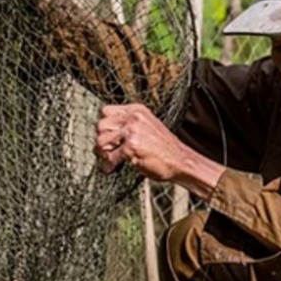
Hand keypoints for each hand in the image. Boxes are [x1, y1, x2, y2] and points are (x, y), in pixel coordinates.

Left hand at [94, 104, 223, 199]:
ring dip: (103, 154)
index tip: (108, 137)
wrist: (180, 161)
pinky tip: (111, 169)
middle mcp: (133, 118)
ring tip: (110, 160)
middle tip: (107, 152)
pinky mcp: (131, 147)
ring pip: (101, 140)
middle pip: (101, 125)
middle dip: (102, 141)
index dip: (104, 126)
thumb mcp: (147, 127)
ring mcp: (132, 132)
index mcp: (137, 111)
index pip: (106, 111)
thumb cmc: (164, 149)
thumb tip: (105, 134)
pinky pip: (109, 156)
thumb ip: (128, 126)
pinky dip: (108, 165)